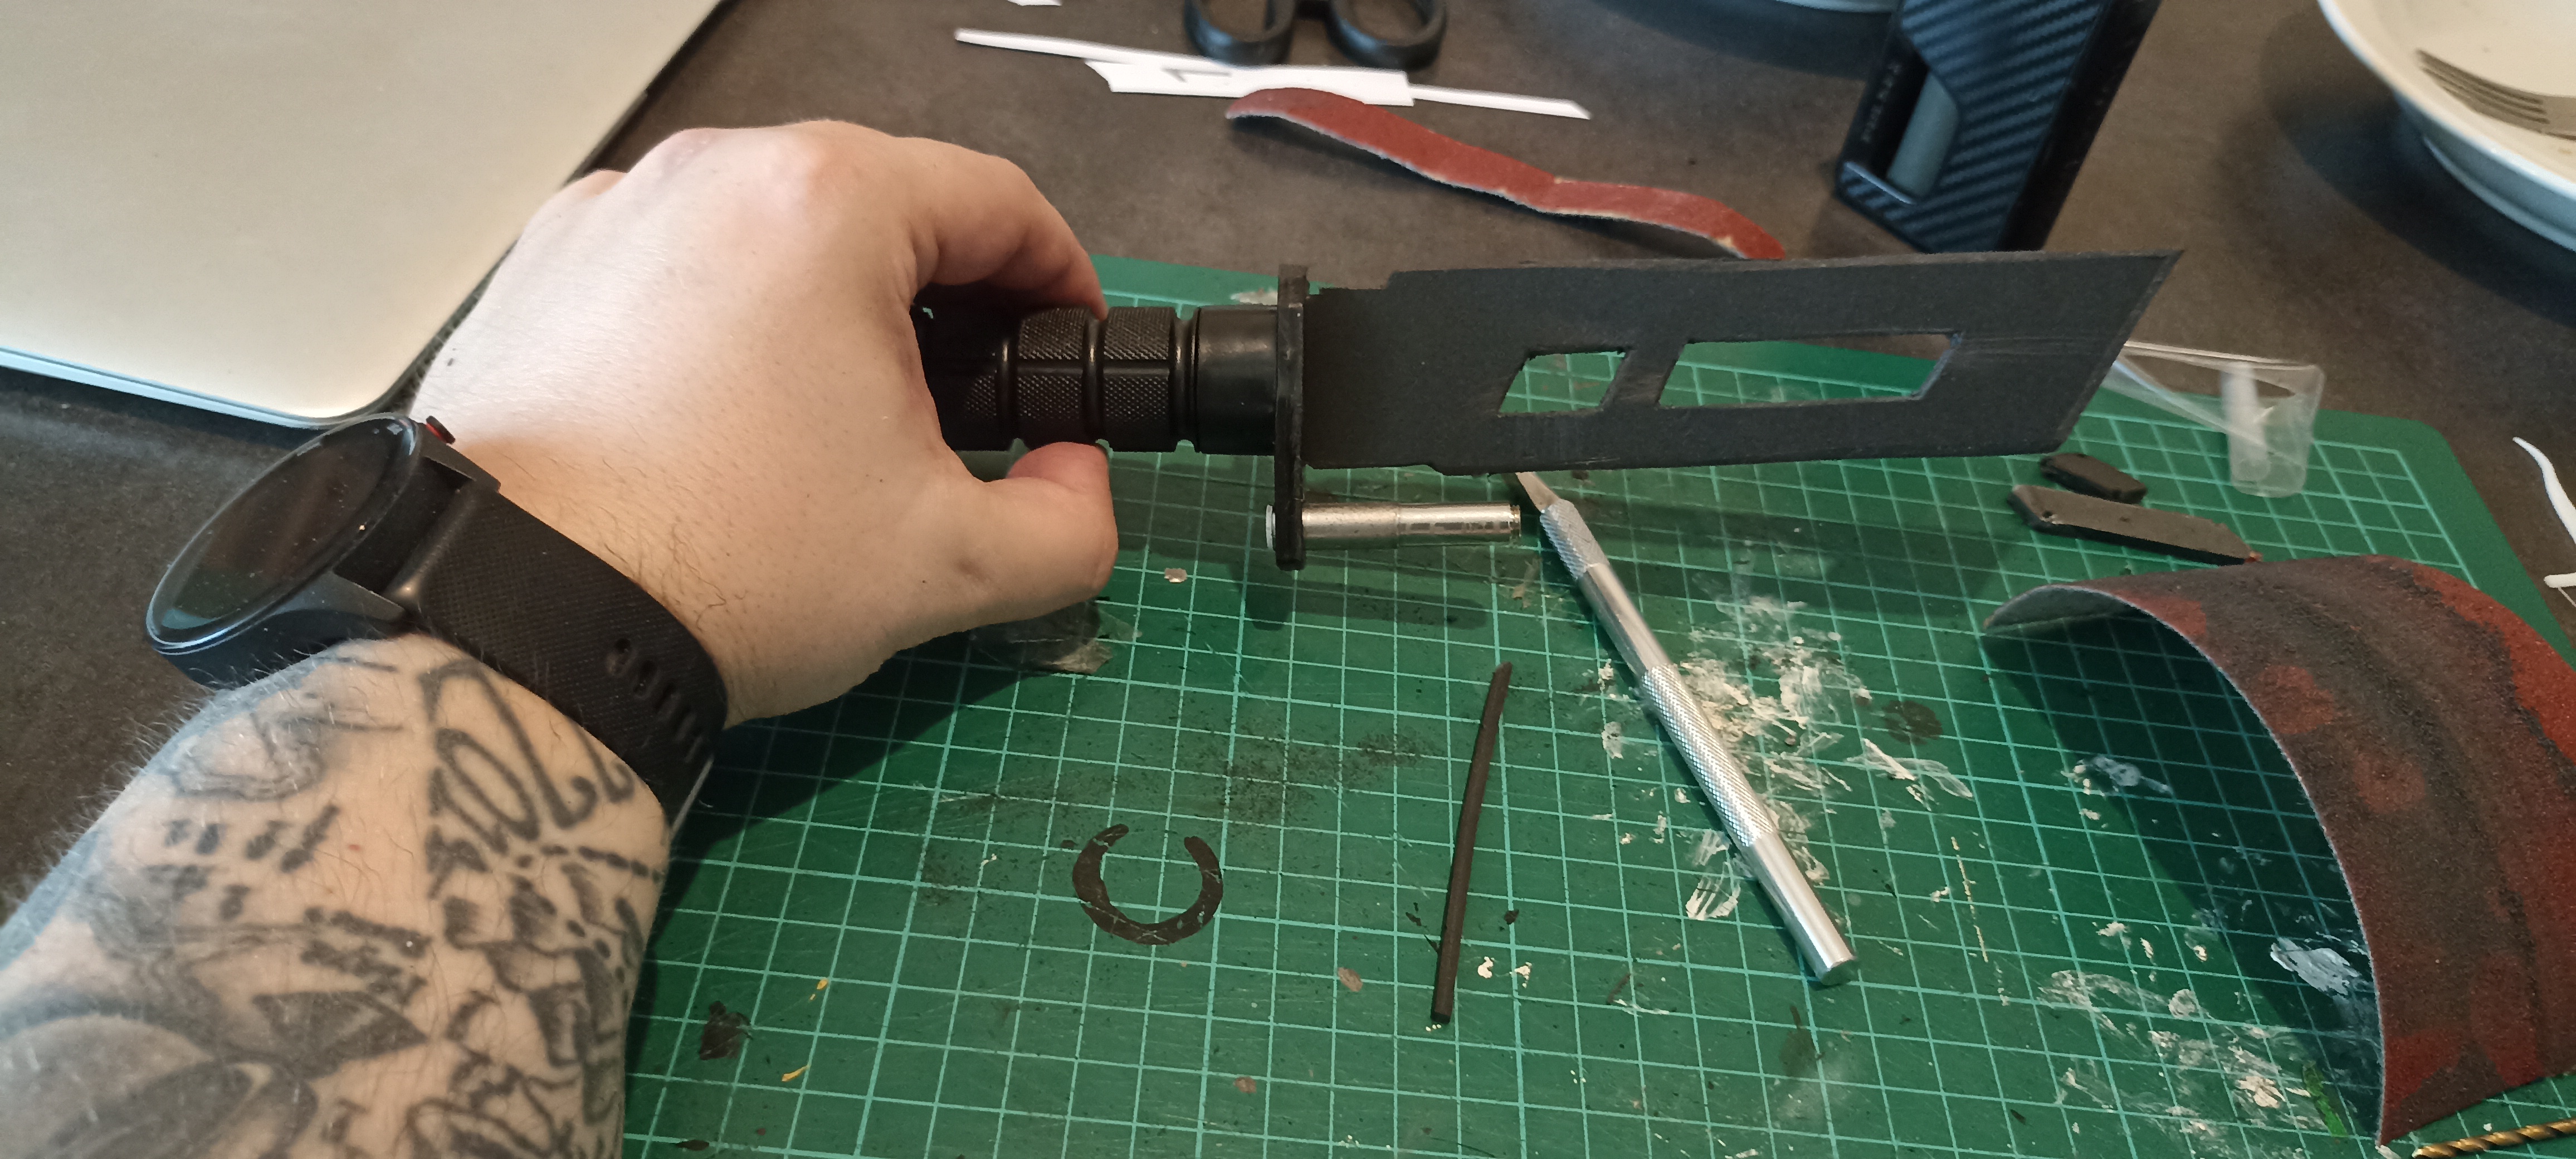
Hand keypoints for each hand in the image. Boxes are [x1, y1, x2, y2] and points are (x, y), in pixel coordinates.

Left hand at [413, 122, 1117, 722]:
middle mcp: (708, 175)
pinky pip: (672, 271)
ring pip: (768, 233)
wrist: (516, 622)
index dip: (1059, 274)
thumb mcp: (953, 565)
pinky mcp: (537, 273)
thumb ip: (1071, 523)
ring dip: (828, 309)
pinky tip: (727, 429)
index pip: (995, 199)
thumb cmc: (727, 567)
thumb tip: (1075, 484)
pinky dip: (723, 327)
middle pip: (877, 202)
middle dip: (944, 296)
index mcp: (826, 204)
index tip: (1066, 341)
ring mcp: (607, 216)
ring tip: (839, 427)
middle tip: (966, 403)